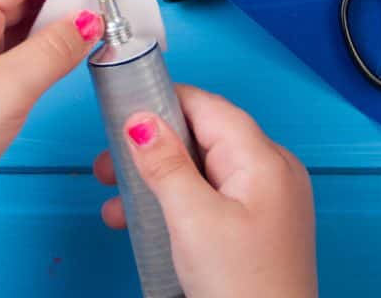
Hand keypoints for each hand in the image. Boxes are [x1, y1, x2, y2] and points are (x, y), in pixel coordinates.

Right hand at [94, 85, 317, 297]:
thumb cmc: (242, 288)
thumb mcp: (191, 219)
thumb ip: (165, 163)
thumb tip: (141, 118)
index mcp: (263, 160)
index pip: (206, 106)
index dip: (162, 102)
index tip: (120, 111)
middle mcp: (271, 173)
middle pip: (202, 137)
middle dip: (152, 149)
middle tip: (109, 167)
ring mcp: (267, 202)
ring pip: (202, 171)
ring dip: (157, 181)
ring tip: (118, 205)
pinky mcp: (258, 227)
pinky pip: (211, 198)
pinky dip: (177, 204)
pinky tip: (145, 224)